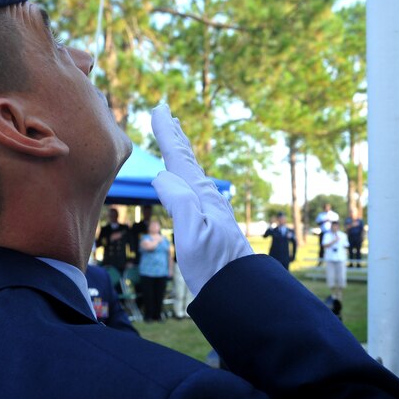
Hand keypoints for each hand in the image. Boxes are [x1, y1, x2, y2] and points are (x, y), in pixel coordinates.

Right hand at [151, 105, 252, 295]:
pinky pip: (194, 186)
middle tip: (166, 112)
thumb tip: (161, 175)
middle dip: (175, 135)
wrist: (238, 289)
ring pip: (192, 171)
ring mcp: (210, 209)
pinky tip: (187, 178)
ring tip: (176, 136)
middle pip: (188, 159)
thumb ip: (179, 201)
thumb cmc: (214, 265)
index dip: (168, 134)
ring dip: (182, 151)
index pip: (180, 157)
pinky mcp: (211, 222)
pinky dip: (187, 173)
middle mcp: (206, 197)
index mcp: (200, 196)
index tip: (160, 109)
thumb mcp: (192, 233)